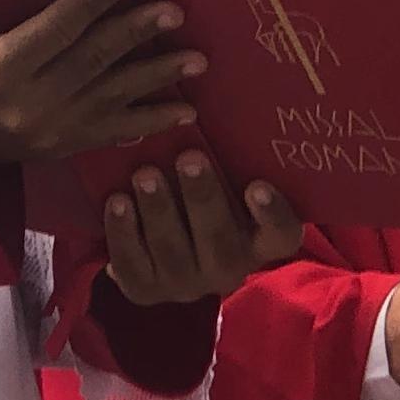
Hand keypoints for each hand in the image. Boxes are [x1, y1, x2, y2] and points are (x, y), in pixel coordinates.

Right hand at [0, 0, 197, 166]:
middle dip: (136, 34)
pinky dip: (153, 122)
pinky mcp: (67, 146)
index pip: (51, 31)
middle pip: (92, 62)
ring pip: (113, 97)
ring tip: (197, 58)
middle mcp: (30, 104)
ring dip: (158, 77)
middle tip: (174, 11)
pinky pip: (116, 133)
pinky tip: (187, 110)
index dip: (87, 4)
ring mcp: (53, 130)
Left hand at [100, 154, 303, 306]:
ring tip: (144, 173)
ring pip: (174, 253)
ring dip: (159, 210)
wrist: (160, 243)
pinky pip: (132, 266)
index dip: (272, 214)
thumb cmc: (203, 197)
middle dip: (203, 198)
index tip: (257, 184)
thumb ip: (230, 161)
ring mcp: (186, 285)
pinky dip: (123, 232)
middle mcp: (229, 269)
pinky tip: (117, 200)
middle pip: (221, 242)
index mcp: (261, 242)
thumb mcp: (225, 182)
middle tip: (188, 157)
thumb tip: (208, 109)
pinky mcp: (146, 290)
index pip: (282, 235)